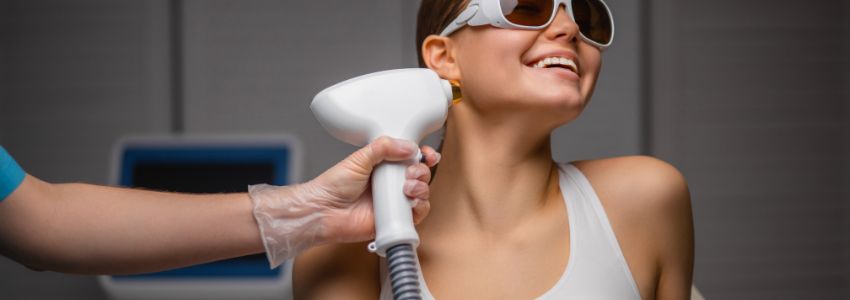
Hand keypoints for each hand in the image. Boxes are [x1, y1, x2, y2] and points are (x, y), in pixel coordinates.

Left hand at [305, 136, 440, 242]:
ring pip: (422, 194)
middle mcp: (391, 183)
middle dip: (421, 171)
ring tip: (407, 187)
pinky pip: (417, 215)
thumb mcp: (359, 158)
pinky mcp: (395, 220)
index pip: (411, 158)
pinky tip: (410, 202)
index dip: (423, 155)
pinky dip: (419, 207)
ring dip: (421, 188)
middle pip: (420, 175)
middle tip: (410, 172)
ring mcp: (394, 202)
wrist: (324, 211)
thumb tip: (409, 146)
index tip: (427, 154)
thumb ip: (383, 147)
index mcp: (384, 166)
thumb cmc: (334, 186)